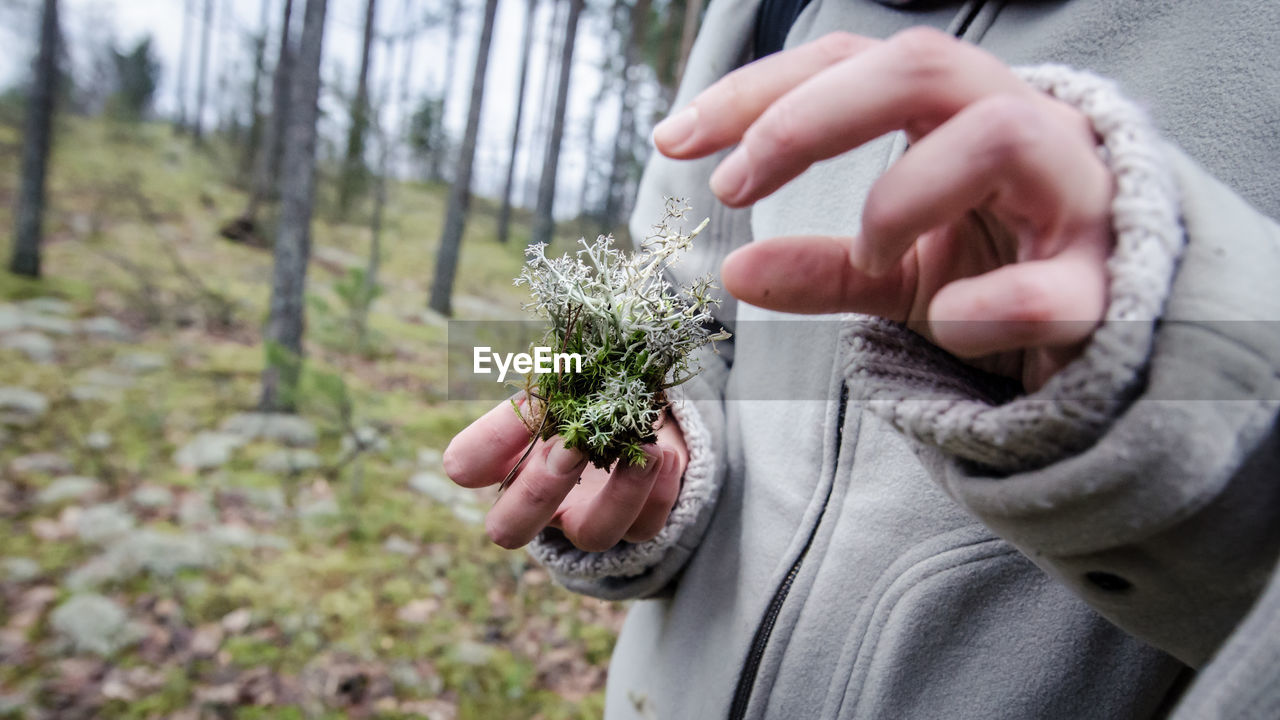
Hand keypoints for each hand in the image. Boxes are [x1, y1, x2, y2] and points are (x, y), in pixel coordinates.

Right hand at [443, 394, 687, 550]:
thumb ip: (554, 378)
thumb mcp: (570, 377)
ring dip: (619, 495)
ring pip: (593, 536)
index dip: (480, 447)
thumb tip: (554, 384)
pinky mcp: (638, 523)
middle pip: (509, 529)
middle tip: (570, 447)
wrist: (649, 406)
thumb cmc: (597, 390)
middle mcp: (541, 499)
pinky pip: (647, 526)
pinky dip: (659, 490)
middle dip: (537, 490)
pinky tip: (665, 455)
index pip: (466, 465)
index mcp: (509, 456)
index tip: (526, 408)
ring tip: (647, 452)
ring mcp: (589, 518)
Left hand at [653, 28, 1114, 389]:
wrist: (1106, 344)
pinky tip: (950, 326)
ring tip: (869, 254)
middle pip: (923, 65)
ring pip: (1004, 133)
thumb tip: (732, 271)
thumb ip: (822, 265)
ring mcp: (1078, 198)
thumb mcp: (895, 269)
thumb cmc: (1000, 275)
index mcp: (958, 116)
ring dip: (905, 195)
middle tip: (734, 182)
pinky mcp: (1113, 283)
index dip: (760, 91)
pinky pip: (1059, 281)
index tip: (674, 139)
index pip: (853, 63)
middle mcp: (1022, 130)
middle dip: (811, 114)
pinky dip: (993, 304)